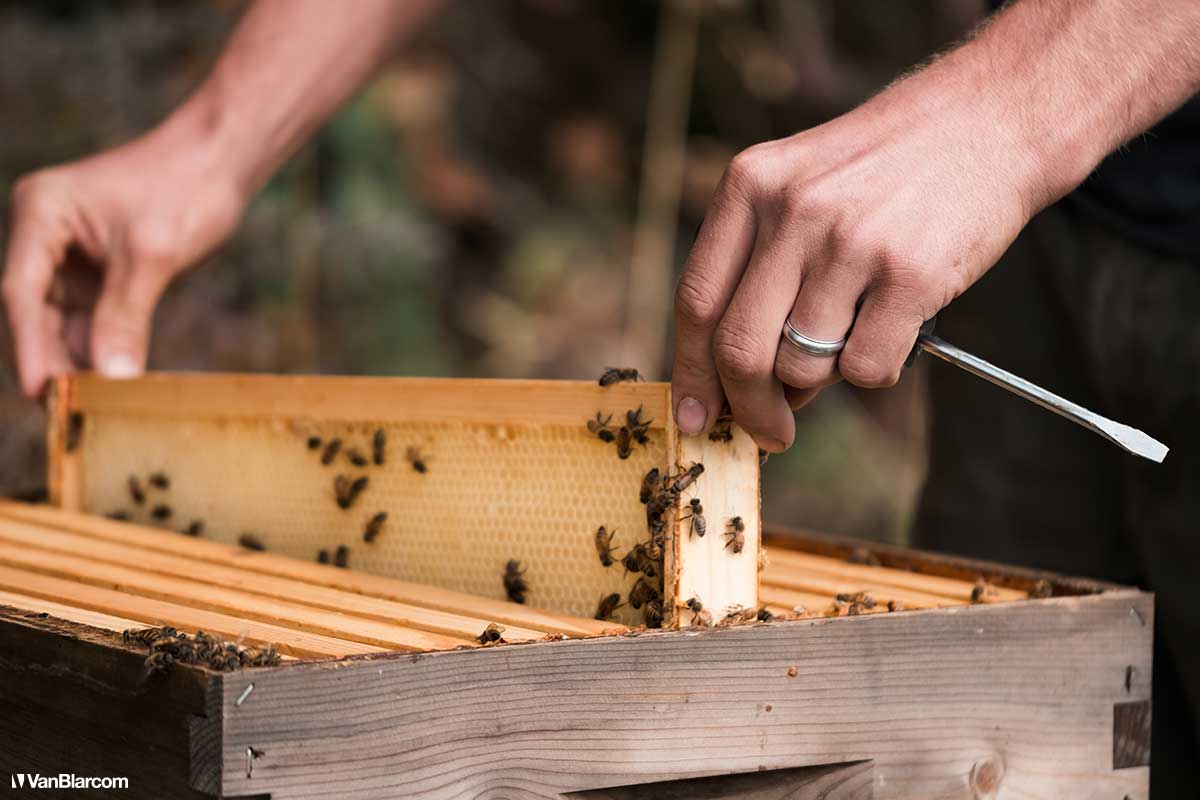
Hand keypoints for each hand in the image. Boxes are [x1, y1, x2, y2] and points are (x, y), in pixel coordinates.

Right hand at [2, 119, 245, 396]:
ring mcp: (70, 254)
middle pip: (33, 309)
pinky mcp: (100, 272)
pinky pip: (90, 318)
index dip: (28, 345)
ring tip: (88, 406)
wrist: (223, 160)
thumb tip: (111, 377)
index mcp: (42, 213)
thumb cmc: (186, 188)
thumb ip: (126, 316)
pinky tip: (112, 383)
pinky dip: (100, 347)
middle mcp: (45, 233)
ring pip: (60, 320)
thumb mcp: (153, 255)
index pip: (21, 290)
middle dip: (49, 358)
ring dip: (74, 359)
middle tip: (65, 412)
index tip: (40, 391)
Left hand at [669, 62, 1046, 451]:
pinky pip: (867, 369)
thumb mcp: (799, 186)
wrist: (988, 120)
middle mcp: (792, 210)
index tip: (694, 418)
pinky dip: (876, 369)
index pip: (696, 302)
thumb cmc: (884, 170)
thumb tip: (735, 387)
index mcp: (749, 186)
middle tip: (771, 433)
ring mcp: (850, 241)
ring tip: (852, 333)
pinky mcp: (910, 273)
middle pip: (739, 350)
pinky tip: (893, 326)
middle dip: (749, 409)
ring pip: (802, 367)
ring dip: (822, 380)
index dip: (691, 373)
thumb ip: (759, 270)